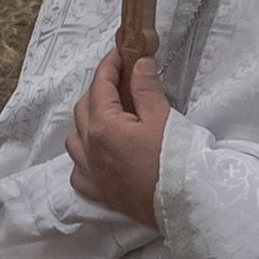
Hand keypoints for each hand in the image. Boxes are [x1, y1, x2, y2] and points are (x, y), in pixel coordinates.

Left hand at [71, 47, 166, 223]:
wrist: (184, 204)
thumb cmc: (175, 161)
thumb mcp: (163, 117)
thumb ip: (146, 88)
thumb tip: (139, 64)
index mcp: (103, 127)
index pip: (99, 86)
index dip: (109, 66)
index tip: (119, 54)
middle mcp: (89, 149)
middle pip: (83, 108)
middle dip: (98, 89)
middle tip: (120, 80)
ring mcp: (90, 173)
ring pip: (74, 138)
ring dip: (85, 120)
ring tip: (107, 113)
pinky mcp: (97, 192)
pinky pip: (77, 170)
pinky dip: (83, 156)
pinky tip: (97, 152)